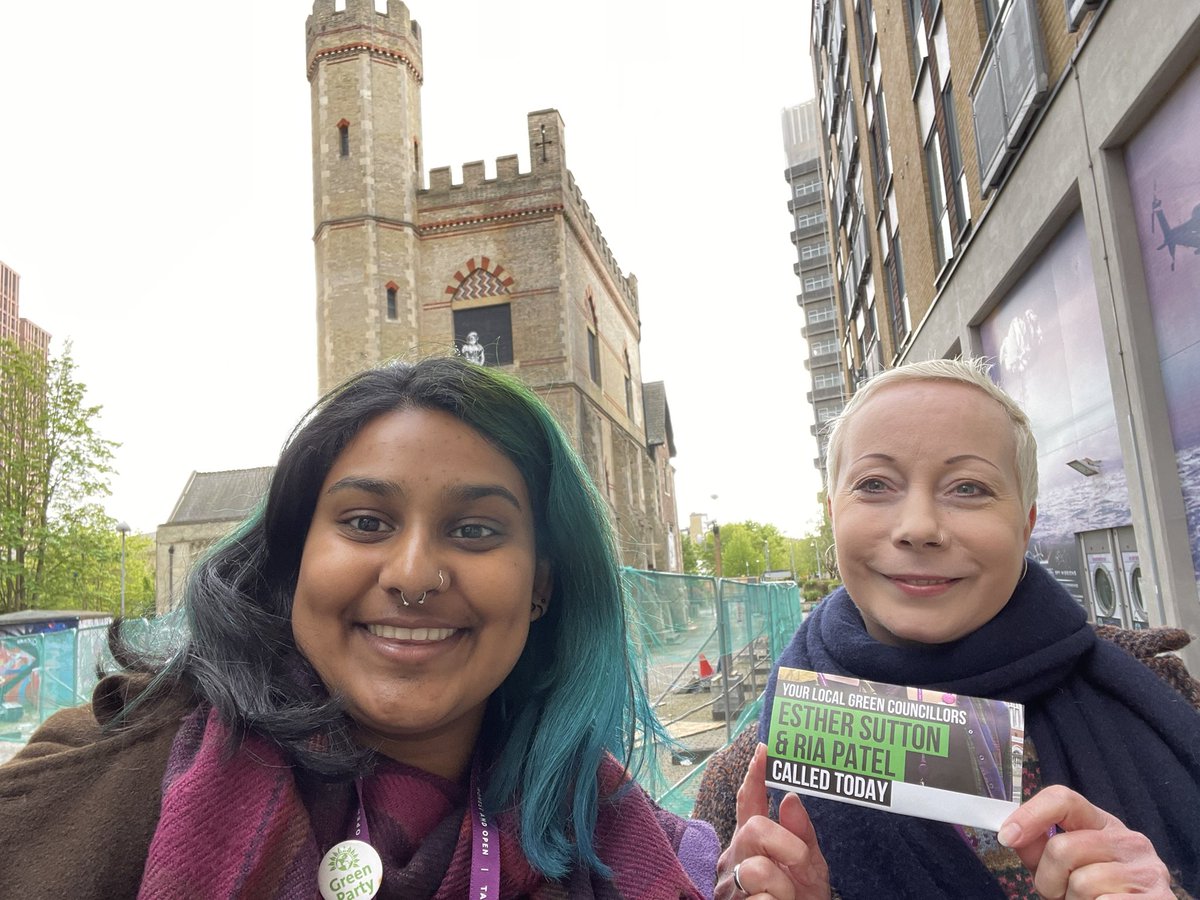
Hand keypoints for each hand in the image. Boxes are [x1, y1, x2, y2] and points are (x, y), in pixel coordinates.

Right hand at [715, 743, 830, 899]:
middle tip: (801, 864)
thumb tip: (791, 798)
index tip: (764, 750)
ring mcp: (730, 886)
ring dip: (785, 888)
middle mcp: (736, 859)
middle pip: (755, 830)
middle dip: (787, 846)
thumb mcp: (811, 870)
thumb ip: (803, 836)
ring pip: (759, 870)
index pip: (749, 802)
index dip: (755, 776)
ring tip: (787, 899)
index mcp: (754, 842)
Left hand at [998, 784, 1172, 897]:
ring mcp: (1148, 870)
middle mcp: (1129, 840)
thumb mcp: (1063, 868)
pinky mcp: (1160, 899)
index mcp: (1103, 825)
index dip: (1030, 814)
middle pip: (1063, 847)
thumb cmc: (1095, 895)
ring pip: (1081, 882)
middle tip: (1061, 894)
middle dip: (1049, 880)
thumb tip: (1010, 833)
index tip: (1006, 836)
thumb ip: (1038, 849)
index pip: (1063, 799)